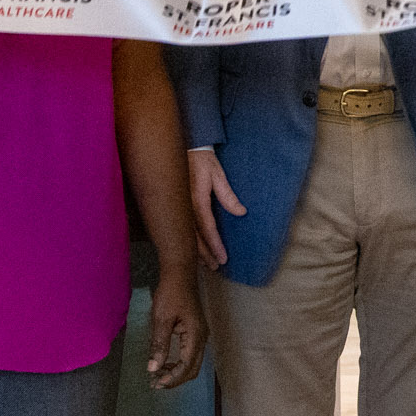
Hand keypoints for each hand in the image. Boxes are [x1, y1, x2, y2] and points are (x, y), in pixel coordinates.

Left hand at [145, 273, 205, 389]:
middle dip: (176, 379)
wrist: (180, 274)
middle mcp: (202, 337)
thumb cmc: (170, 293)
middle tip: (156, 383)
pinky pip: (190, 354)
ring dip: (178, 372)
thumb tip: (153, 368)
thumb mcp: (161, 319)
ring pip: (193, 363)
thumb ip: (159, 345)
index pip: (186, 366)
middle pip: (193, 368)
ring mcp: (201, 334)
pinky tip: (166, 362)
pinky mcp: (196, 332)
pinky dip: (179, 363)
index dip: (173, 378)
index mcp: (195, 335)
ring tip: (159, 374)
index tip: (156, 383)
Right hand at [188, 147, 242, 268]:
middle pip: (194, 237)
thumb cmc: (202, 160)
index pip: (207, 228)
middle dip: (205, 254)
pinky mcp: (174, 206)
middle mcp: (184, 206)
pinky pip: (180, 228)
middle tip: (216, 266)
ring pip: (185, 235)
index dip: (215, 245)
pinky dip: (187, 240)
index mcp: (196, 198)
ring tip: (206, 263)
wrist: (185, 148)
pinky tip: (193, 249)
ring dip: (196, 250)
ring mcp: (177, 206)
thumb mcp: (218, 174)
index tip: (223, 258)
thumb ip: (228, 195)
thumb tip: (241, 212)